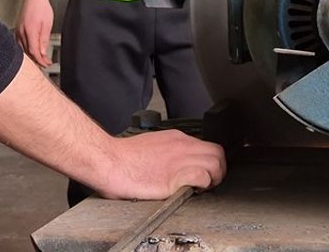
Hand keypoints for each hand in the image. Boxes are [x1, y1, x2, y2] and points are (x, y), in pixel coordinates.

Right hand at [15, 0, 54, 66]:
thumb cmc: (41, 6)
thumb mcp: (47, 24)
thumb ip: (44, 39)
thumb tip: (43, 52)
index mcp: (30, 31)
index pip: (34, 52)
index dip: (41, 60)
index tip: (47, 63)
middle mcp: (22, 32)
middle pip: (28, 52)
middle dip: (37, 60)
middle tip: (45, 63)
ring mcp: (18, 30)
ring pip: (22, 48)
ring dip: (31, 55)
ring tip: (39, 58)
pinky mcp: (17, 28)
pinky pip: (19, 43)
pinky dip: (25, 49)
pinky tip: (30, 50)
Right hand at [92, 130, 226, 199]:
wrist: (109, 161)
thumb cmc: (124, 157)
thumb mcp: (153, 145)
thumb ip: (169, 152)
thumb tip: (176, 164)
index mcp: (176, 138)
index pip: (208, 146)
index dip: (211, 162)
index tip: (206, 173)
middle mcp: (182, 145)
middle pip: (218, 153)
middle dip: (219, 170)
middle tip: (209, 183)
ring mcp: (179, 159)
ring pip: (215, 164)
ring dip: (213, 179)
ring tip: (202, 188)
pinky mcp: (175, 176)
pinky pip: (203, 176)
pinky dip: (203, 185)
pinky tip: (192, 190)